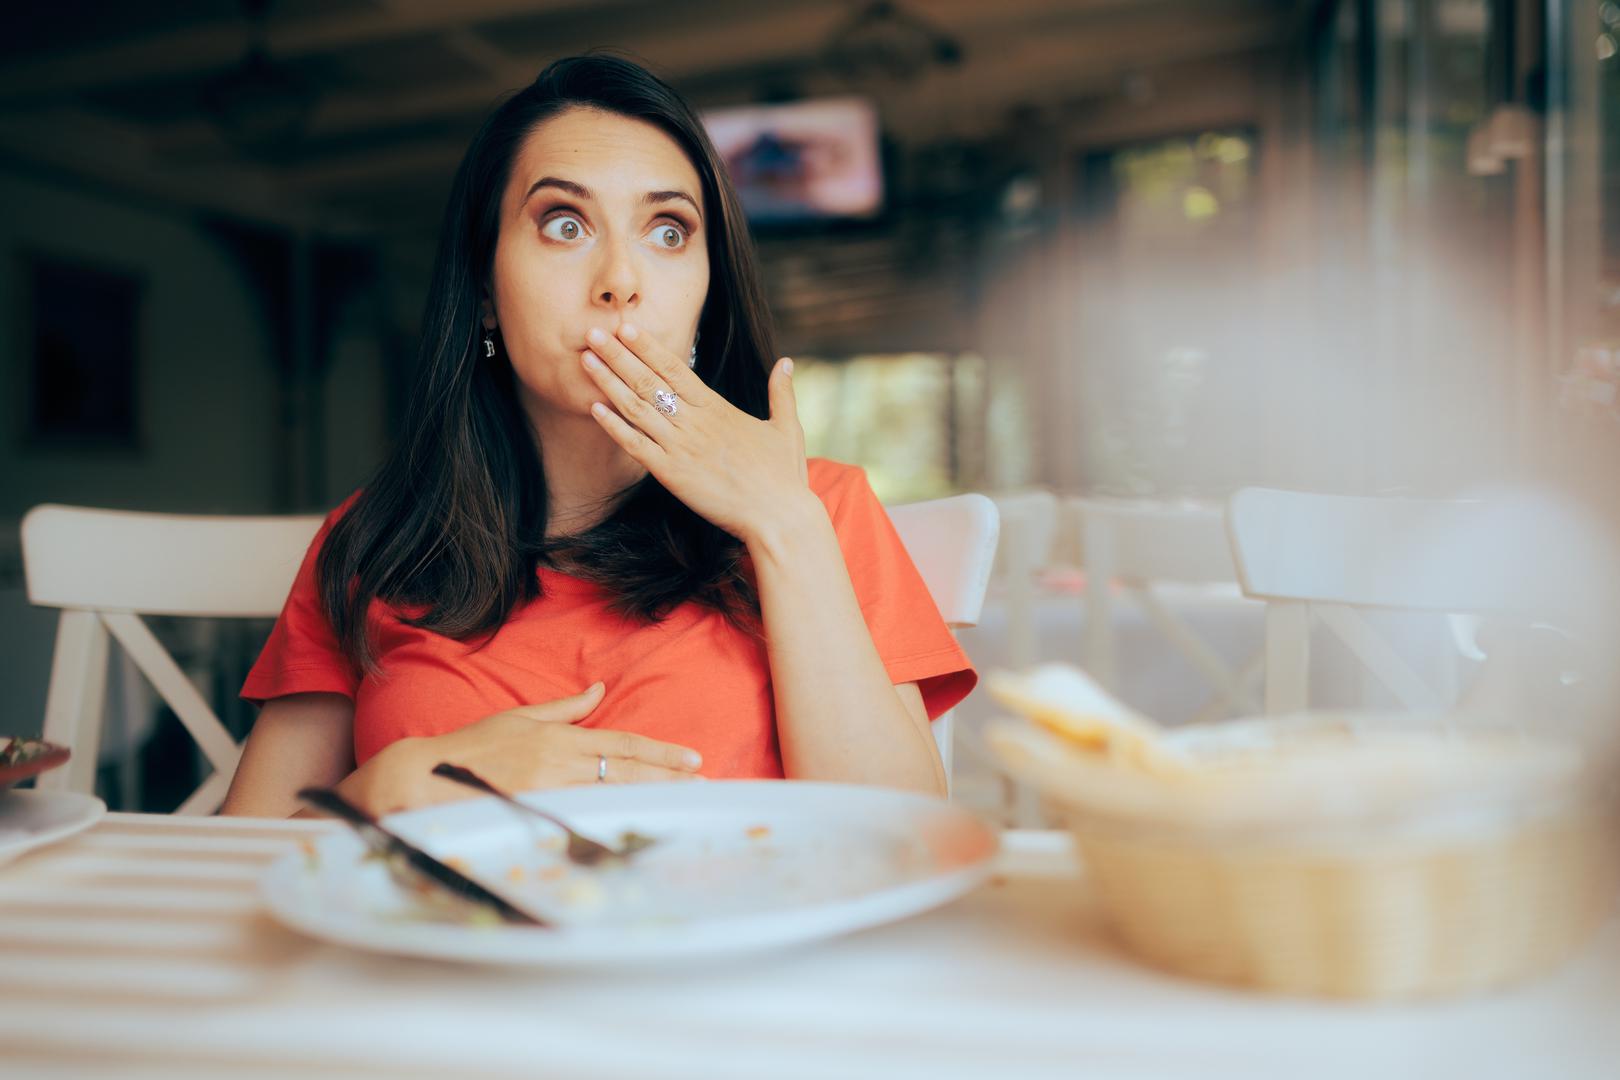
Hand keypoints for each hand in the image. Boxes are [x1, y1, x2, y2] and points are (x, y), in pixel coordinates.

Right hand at [366, 683, 704, 812]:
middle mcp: (561, 763)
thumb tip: (600, 688)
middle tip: (705, 784)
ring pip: (612, 795)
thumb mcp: (521, 718)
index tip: (693, 760)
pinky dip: (614, 821)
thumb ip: (565, 708)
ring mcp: (550, 792)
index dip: (661, 754)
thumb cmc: (472, 748)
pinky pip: (584, 819)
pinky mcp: (536, 816)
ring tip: (685, 804)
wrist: (425, 778)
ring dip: (651, 800)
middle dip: (669, 779)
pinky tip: (639, 826)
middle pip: (627, 771)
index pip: (623, 745)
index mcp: (560, 739)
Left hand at [581, 322, 810, 544]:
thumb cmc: (785, 476)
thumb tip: (786, 362)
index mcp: (718, 408)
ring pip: (636, 407)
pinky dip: (613, 426)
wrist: (779, 516)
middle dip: (618, 355)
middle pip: (648, 381)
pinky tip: (594, 408)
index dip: (648, 347)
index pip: (676, 368)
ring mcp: (680, 447)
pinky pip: (635, 445)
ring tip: (585, 360)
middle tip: (593, 333)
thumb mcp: (787, 428)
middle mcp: (695, 422)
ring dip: (608, 382)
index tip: (626, 328)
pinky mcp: (671, 474)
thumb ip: (781, 393)